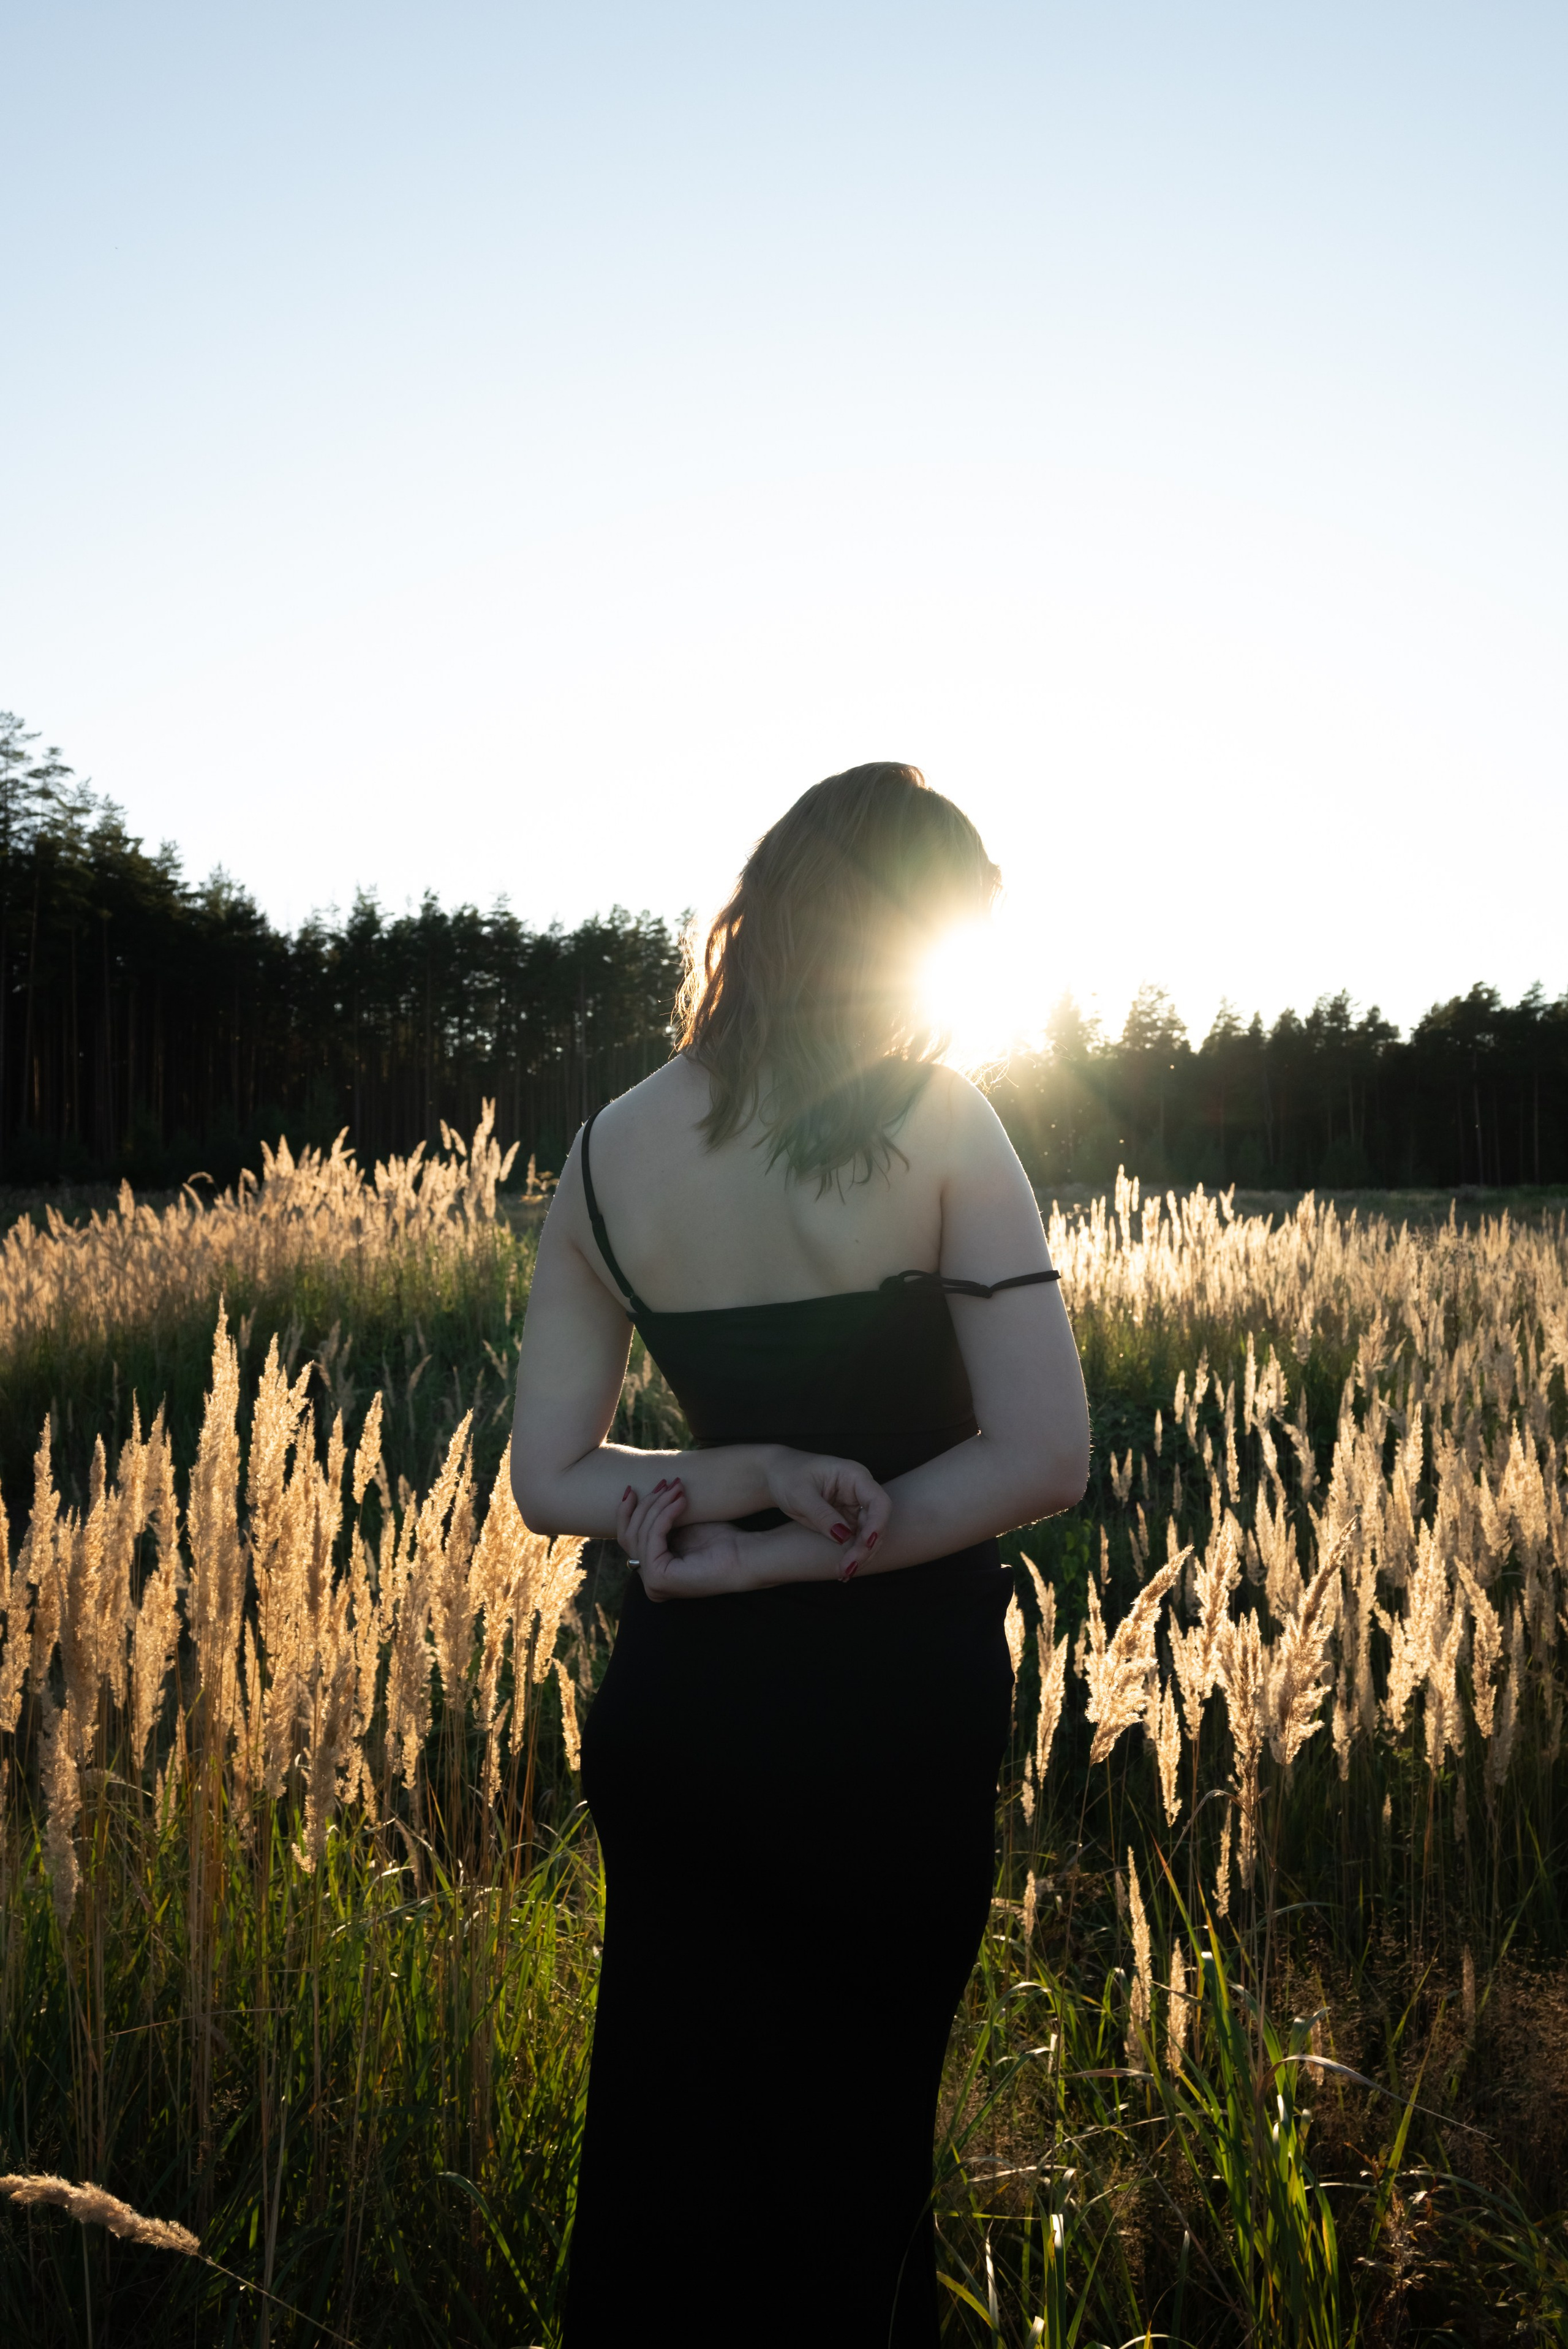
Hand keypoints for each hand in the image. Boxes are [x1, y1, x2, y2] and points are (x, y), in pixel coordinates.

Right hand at [615, 1478, 746, 1601]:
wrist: (746, 1556)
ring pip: (641, 1533)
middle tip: (666, 1483)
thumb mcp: (681, 1526)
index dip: (626, 1512)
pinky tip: (682, 1501)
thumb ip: (658, 1520)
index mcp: (654, 1571)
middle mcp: (650, 1582)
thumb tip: (636, 1497)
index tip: (631, 1488)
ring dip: (659, 1505)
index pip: (627, 1539)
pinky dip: (666, 1515)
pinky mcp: (659, 1578)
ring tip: (678, 1488)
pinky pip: (653, 1538)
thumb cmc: (721, 1541)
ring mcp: (652, 1583)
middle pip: (631, 1534)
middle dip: (647, 1504)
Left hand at [762, 1450, 890, 1574]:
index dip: (877, 1524)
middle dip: (866, 1547)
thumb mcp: (800, 1494)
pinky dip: (852, 1555)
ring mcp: (854, 1506)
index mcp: (854, 1475)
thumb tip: (844, 1537)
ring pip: (868, 1535)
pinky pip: (856, 1540)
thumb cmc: (787, 1476)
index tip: (867, 1544)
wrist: (777, 1476)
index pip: (878, 1501)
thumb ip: (822, 1515)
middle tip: (849, 1568)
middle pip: (876, 1522)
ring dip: (860, 1555)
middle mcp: (859, 1491)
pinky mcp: (847, 1520)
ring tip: (843, 1573)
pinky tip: (843, 1570)